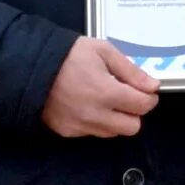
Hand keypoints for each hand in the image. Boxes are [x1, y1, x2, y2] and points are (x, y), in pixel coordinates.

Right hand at [40, 37, 161, 137]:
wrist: (31, 67)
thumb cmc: (69, 55)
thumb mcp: (103, 51)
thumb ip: (130, 70)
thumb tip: (152, 86)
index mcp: (107, 93)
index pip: (143, 106)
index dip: (149, 97)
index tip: (146, 90)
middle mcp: (96, 115)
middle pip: (132, 127)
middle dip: (135, 112)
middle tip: (127, 96)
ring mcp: (80, 126)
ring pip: (113, 133)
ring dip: (117, 119)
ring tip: (106, 99)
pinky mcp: (67, 132)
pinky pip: (92, 132)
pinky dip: (97, 122)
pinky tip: (88, 105)